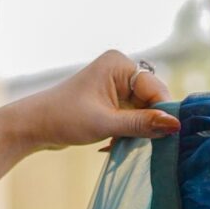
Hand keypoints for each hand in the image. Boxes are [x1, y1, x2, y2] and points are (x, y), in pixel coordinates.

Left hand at [16, 49, 180, 149]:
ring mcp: (115, 85)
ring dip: (135, 131)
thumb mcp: (106, 123)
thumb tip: (174, 126)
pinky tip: (111, 143)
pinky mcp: (111, 100)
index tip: (169, 136)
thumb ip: (141, 124)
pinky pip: (131, 117)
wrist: (35, 125)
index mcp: (119, 65)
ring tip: (118, 143)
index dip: (163, 113)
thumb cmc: (65, 119)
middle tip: (141, 144)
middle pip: (151, 101)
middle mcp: (120, 70)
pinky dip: (126, 133)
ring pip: (142, 112)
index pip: (155, 89)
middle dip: (147, 123)